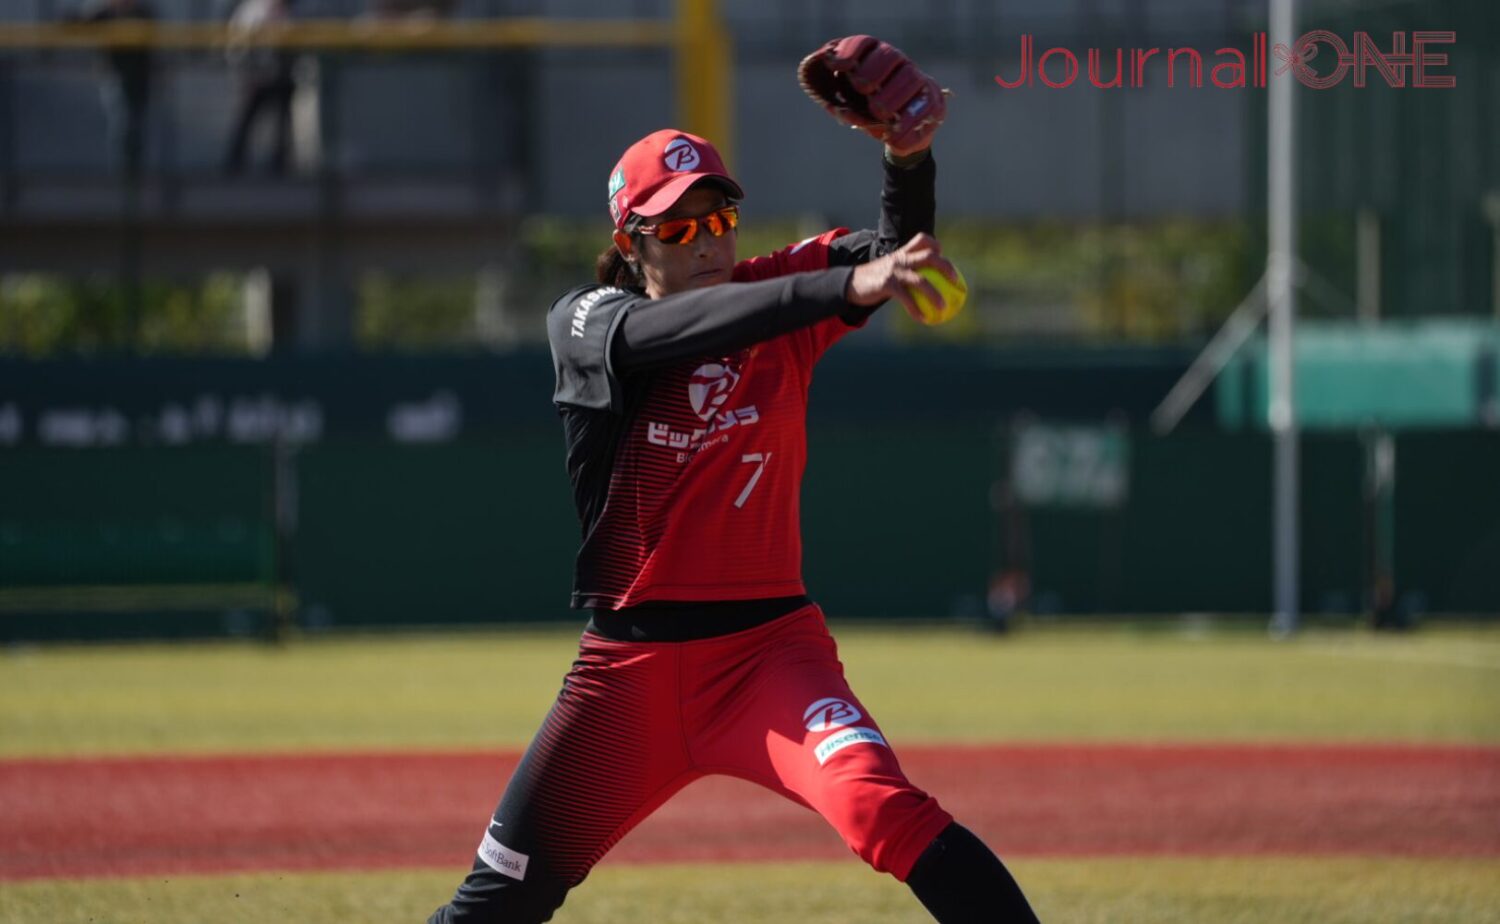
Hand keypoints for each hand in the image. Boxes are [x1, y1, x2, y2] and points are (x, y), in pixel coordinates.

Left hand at [798, 35, 946, 153]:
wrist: (898, 134)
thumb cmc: (869, 115)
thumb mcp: (851, 109)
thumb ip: (841, 105)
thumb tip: (835, 108)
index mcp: (874, 60)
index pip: (864, 44)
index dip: (850, 50)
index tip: (835, 64)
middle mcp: (899, 65)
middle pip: (890, 55)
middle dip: (872, 71)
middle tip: (861, 88)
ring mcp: (919, 82)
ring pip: (910, 78)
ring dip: (892, 96)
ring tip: (879, 113)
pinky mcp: (934, 103)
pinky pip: (925, 107)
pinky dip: (908, 122)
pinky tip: (894, 135)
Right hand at [845, 233, 959, 321]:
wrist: (848, 284)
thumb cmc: (872, 281)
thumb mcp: (888, 270)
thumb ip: (904, 271)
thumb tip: (924, 283)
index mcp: (901, 253)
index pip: (922, 240)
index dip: (935, 245)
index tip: (944, 255)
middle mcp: (900, 258)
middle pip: (929, 257)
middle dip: (946, 267)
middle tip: (956, 281)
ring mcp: (894, 270)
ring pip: (921, 280)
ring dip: (935, 294)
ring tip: (944, 307)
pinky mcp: (887, 284)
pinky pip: (907, 298)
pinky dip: (916, 309)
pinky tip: (923, 319)